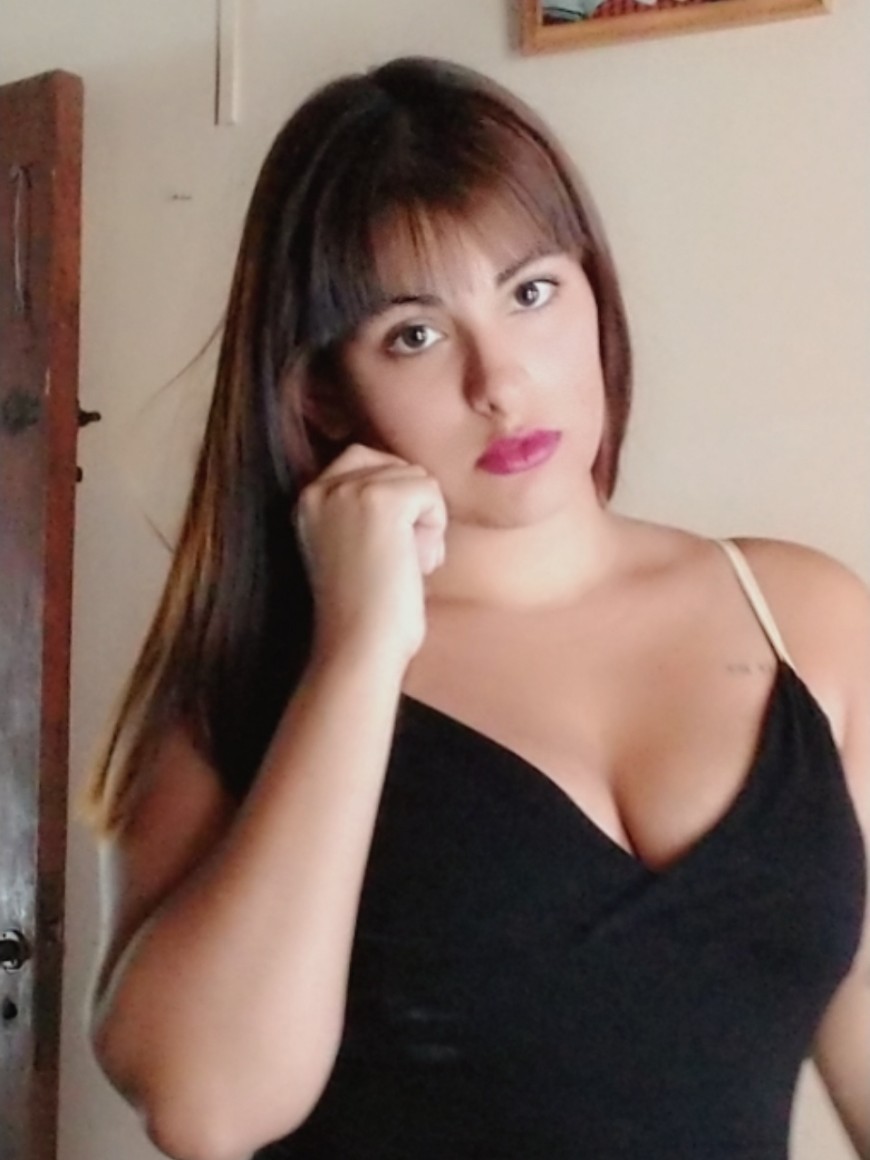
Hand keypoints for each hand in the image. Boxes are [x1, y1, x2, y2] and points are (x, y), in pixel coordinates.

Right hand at [295, 444, 447, 668]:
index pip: (363, 461)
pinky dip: (435, 528)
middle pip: (393, 464)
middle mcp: (321, 487)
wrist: (360, 647)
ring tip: (408, 566)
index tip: (386, 549)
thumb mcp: (348, 547)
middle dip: (410, 506)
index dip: (393, 499)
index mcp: (306, 500)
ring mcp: (349, 489)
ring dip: (425, 522)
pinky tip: (418, 564)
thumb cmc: (364, 614)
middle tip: (403, 557)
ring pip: (416, 478)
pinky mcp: (381, 499)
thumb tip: (415, 483)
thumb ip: (364, 512)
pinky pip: (430, 490)